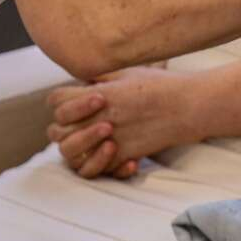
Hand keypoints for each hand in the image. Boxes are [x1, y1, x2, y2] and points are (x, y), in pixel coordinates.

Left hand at [46, 68, 198, 178]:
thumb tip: (83, 78)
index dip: (61, 100)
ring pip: (69, 152)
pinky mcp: (121, 154)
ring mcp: (107, 138)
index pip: (56, 100)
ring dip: (76, 146)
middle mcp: (96, 116)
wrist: (185, 106)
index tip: (75, 99)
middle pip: (57, 129)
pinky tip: (108, 151)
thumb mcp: (126, 72)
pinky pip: (93, 168)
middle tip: (81, 121)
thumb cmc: (160, 84)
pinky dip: (96, 163)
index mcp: (96, 93)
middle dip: (63, 126)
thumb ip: (100, 77)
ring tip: (94, 137)